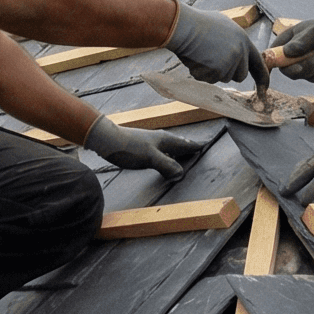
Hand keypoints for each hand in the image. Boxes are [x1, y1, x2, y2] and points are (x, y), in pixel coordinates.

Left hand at [84, 118, 206, 180]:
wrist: (106, 140)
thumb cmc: (129, 147)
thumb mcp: (150, 158)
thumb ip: (166, 165)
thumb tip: (181, 173)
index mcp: (165, 140)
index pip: (185, 143)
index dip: (195, 146)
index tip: (206, 146)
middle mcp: (160, 139)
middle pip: (178, 143)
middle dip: (188, 147)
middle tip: (198, 149)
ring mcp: (150, 143)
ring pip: (169, 147)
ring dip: (177, 151)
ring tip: (183, 154)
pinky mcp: (142, 149)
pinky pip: (160, 152)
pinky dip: (166, 156)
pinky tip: (162, 160)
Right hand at [167, 1, 270, 93]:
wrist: (184, 26)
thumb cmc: (198, 23)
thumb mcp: (224, 25)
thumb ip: (234, 40)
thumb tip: (237, 50)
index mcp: (244, 40)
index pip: (259, 64)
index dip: (262, 78)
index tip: (264, 89)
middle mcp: (240, 52)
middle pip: (240, 76)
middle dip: (228, 72)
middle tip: (212, 58)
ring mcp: (230, 61)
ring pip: (223, 78)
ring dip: (213, 72)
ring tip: (202, 54)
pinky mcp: (218, 70)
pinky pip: (210, 80)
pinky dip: (202, 73)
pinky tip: (196, 58)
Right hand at [276, 5, 313, 83]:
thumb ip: (303, 40)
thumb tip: (287, 52)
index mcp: (285, 43)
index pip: (273, 58)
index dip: (279, 65)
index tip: (297, 66)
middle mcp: (291, 57)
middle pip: (292, 72)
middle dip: (311, 65)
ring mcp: (302, 67)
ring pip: (309, 76)